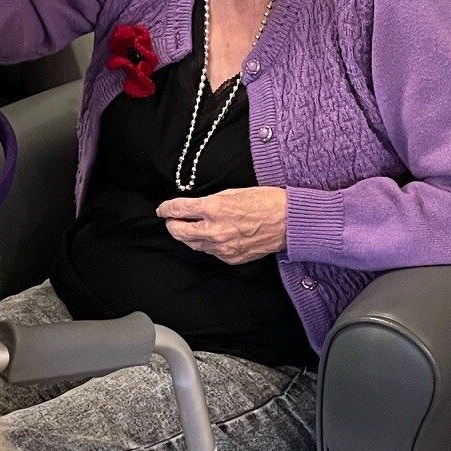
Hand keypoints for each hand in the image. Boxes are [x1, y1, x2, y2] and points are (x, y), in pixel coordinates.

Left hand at [156, 187, 287, 264]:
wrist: (288, 221)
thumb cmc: (264, 201)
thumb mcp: (231, 192)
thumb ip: (208, 201)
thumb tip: (192, 207)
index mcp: (213, 208)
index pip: (179, 209)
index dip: (166, 208)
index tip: (162, 209)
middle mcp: (215, 230)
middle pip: (179, 232)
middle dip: (172, 225)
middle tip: (171, 219)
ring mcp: (223, 247)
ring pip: (193, 244)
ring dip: (186, 236)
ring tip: (186, 228)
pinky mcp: (231, 258)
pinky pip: (210, 252)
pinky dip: (205, 244)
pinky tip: (207, 237)